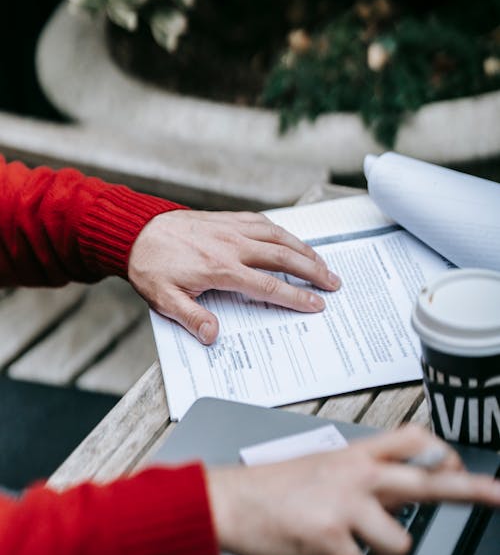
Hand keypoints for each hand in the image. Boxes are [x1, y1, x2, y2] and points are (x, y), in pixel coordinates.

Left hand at [128, 209, 339, 343]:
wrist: (136, 231)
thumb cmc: (151, 267)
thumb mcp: (165, 300)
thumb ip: (192, 318)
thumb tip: (214, 336)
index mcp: (220, 269)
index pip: (268, 286)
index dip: (296, 296)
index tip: (316, 304)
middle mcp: (232, 245)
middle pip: (283, 258)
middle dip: (313, 271)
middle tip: (334, 283)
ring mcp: (231, 228)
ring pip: (278, 237)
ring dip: (304, 249)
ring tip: (322, 263)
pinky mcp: (227, 218)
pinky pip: (262, 222)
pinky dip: (282, 231)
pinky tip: (290, 239)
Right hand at [206, 425, 499, 554]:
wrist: (228, 502)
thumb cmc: (269, 487)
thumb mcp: (319, 467)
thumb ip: (357, 476)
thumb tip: (389, 490)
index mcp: (354, 455)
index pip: (411, 439)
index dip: (441, 451)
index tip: (458, 464)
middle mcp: (355, 475)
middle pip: (426, 479)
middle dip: (469, 489)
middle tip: (496, 495)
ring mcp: (344, 504)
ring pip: (400, 541)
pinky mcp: (328, 536)